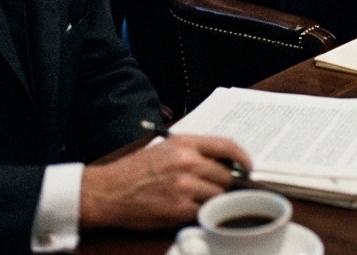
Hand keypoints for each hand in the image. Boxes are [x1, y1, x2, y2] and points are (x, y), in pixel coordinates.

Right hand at [79, 134, 251, 230]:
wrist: (108, 191)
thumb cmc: (136, 169)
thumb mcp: (166, 148)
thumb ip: (195, 151)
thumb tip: (222, 160)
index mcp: (186, 143)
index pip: (227, 146)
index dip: (242, 157)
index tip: (248, 166)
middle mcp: (188, 163)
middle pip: (226, 175)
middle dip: (225, 183)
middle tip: (218, 187)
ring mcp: (184, 187)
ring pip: (217, 195)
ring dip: (213, 199)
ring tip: (199, 198)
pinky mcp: (177, 209)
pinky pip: (202, 212)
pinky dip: (200, 212)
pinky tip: (189, 208)